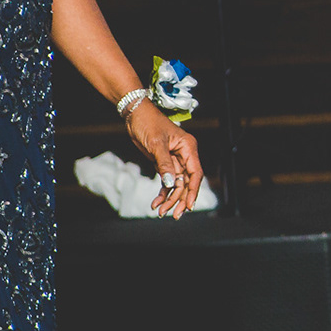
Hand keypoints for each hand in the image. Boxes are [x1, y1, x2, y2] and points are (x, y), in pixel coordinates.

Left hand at [125, 101, 204, 218]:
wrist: (135, 115)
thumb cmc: (148, 123)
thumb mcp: (156, 143)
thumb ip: (164, 164)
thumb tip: (171, 183)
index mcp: (188, 148)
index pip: (195, 173)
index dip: (194, 190)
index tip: (190, 205)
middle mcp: (184, 155)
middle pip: (187, 182)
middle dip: (181, 199)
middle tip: (175, 215)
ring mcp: (175, 160)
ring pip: (176, 184)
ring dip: (170, 199)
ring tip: (161, 212)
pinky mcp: (164, 163)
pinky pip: (166, 182)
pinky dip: (162, 192)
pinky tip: (156, 203)